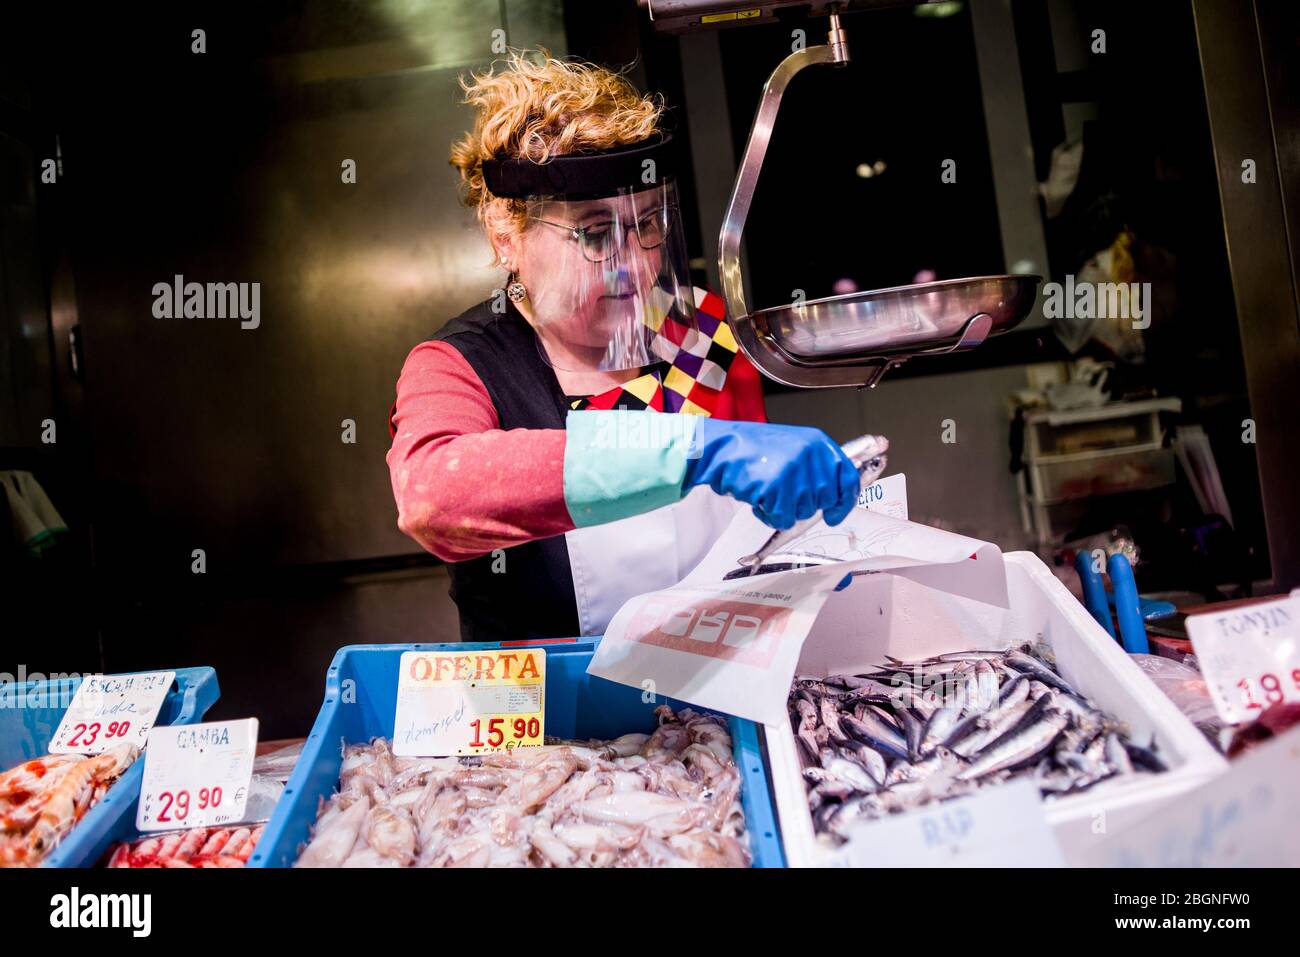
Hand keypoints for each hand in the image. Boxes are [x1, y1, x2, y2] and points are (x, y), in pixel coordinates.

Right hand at [681, 419, 860, 529]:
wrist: (721, 447)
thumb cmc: (752, 448)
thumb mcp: (793, 447)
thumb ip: (815, 468)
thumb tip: (834, 494)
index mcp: (818, 443)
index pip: (847, 477)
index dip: (845, 501)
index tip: (836, 514)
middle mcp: (810, 456)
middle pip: (824, 500)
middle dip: (803, 504)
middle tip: (782, 493)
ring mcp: (795, 472)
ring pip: (803, 512)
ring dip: (784, 510)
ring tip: (767, 490)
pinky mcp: (777, 488)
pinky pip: (783, 519)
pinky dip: (769, 515)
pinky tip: (759, 499)